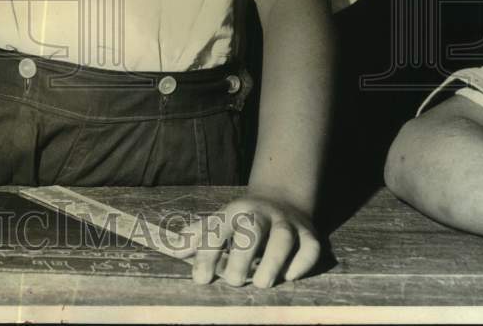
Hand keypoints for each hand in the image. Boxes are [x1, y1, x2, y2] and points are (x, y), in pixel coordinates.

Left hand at [175, 195, 320, 287]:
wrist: (282, 199)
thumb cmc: (244, 220)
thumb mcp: (219, 221)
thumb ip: (198, 236)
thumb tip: (173, 249)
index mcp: (235, 212)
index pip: (217, 230)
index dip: (206, 254)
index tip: (200, 279)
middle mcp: (262, 214)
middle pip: (252, 229)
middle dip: (242, 256)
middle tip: (234, 281)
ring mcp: (287, 224)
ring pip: (283, 238)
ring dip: (273, 261)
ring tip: (261, 283)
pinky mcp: (310, 235)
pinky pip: (310, 248)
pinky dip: (301, 264)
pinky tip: (288, 277)